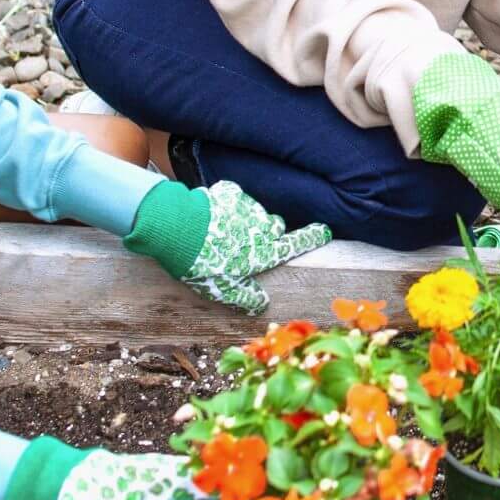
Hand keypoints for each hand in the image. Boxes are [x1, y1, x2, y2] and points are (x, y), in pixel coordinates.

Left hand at [123, 181, 332, 315]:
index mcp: (264, 252)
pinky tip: (213, 215)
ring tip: (223, 232)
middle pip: (276, 227)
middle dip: (269, 233)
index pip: (295, 244)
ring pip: (256, 213)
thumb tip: (263, 305)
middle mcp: (262, 227)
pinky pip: (236, 198)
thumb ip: (245, 298)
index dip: (312, 238)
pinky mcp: (229, 194)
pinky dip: (229, 205)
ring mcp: (246, 208)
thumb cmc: (201, 264)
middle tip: (248, 244)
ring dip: (247, 220)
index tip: (324, 231)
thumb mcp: (222, 290)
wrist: (176, 229)